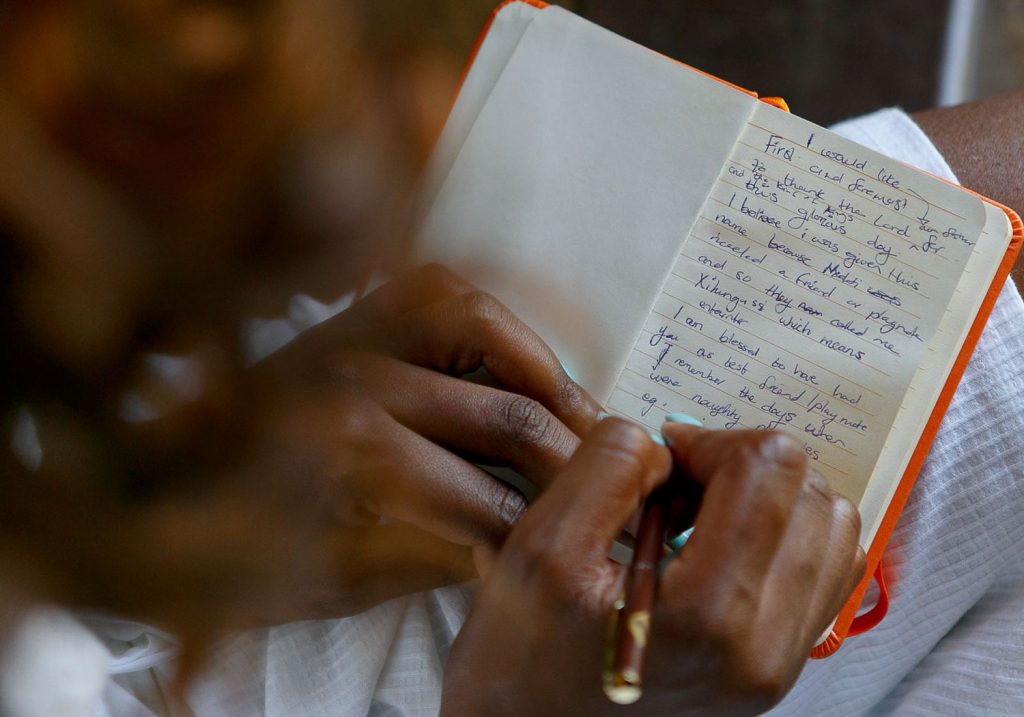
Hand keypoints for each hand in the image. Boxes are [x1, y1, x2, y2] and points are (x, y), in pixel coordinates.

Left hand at [246, 263, 601, 616]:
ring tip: (587, 434)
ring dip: (554, 390)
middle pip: (512, 418)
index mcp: (352, 454)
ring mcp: (357, 327)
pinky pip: (458, 297)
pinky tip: (532, 376)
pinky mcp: (359, 305)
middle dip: (571, 469)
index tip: (575, 554)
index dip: (541, 538)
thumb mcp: (343, 580)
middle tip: (611, 500)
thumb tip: (529, 543)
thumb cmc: (237, 541)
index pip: (490, 501)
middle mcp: (360, 374)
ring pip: (498, 340)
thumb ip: (446, 554)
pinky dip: (507, 333)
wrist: (161, 484)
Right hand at [441, 420, 863, 715]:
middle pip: (811, 492)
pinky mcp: (776, 669)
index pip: (768, 467)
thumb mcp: (538, 550)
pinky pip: (822, 572)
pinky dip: (779, 537)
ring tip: (698, 517)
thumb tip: (666, 443)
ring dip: (767, 500)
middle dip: (740, 468)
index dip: (709, 440)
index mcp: (712, 613)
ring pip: (831, 530)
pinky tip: (716, 547)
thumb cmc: (523, 665)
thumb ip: (607, 468)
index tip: (660, 463)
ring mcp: (779, 664)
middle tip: (676, 489)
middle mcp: (766, 647)